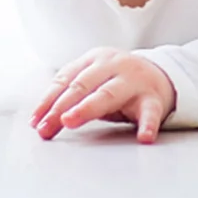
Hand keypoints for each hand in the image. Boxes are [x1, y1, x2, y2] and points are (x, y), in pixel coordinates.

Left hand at [31, 49, 176, 143]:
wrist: (161, 76)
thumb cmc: (117, 82)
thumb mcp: (93, 81)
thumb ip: (69, 97)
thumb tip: (38, 123)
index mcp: (96, 59)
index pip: (66, 79)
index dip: (48, 101)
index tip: (35, 122)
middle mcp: (115, 65)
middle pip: (83, 85)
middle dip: (61, 106)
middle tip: (46, 126)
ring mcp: (135, 80)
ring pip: (109, 94)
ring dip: (87, 108)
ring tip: (72, 120)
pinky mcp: (153, 98)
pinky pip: (150, 112)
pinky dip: (147, 124)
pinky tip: (144, 137)